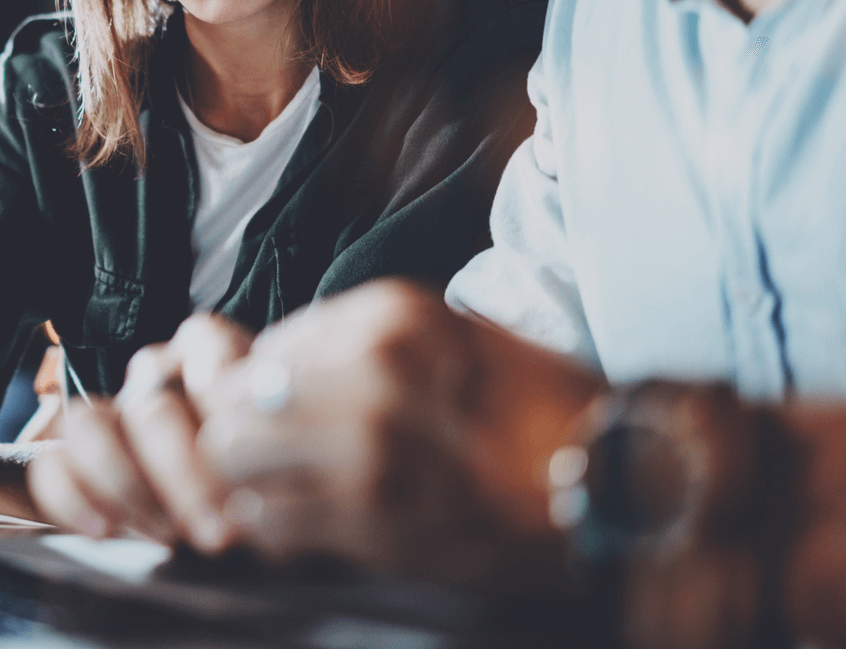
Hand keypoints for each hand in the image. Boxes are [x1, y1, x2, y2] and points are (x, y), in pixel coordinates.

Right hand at [26, 315, 251, 547]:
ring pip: (91, 423)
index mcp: (210, 360)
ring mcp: (111, 418)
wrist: (227, 525)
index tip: (243, 441)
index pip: (203, 342)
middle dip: (183, 471)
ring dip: (126, 484)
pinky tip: (103, 532)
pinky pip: (51, 466)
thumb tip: (271, 468)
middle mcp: (156, 380)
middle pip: (152, 403)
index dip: (219, 385)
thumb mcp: (282, 460)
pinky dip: (72, 498)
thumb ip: (274, 447)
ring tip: (168, 536)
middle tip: (220, 530)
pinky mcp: (70, 462)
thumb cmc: (267, 488)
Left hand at [193, 279, 602, 588]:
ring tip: (287, 490)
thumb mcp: (442, 334)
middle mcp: (372, 368)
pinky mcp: (380, 518)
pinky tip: (315, 524)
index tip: (260, 410)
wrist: (613, 480)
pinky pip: (274, 523)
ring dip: (248, 483)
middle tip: (264, 457)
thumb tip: (253, 363)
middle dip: (235, 434)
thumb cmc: (526, 404)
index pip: (261, 349)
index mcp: (389, 315)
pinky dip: (278, 529)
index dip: (246, 386)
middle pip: (232, 404)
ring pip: (237, 462)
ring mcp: (373, 445)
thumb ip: (346, 343)